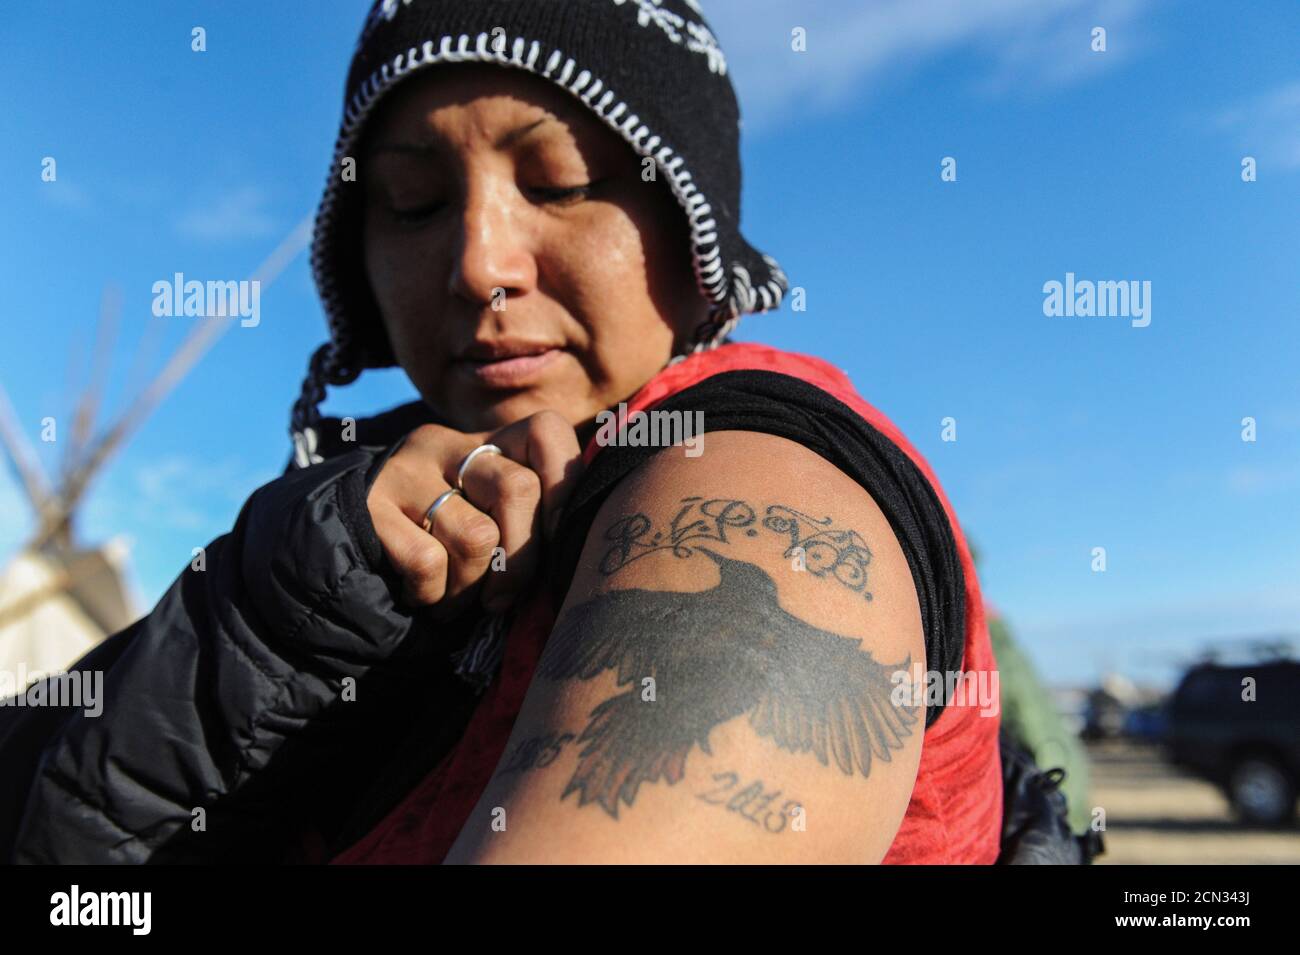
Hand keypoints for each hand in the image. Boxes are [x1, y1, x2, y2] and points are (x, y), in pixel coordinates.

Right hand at [366, 410, 582, 617]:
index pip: (545, 430)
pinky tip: (422, 596)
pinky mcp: (370, 507)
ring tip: (455, 598)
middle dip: (522, 561)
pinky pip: (428, 562)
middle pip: (518, 489)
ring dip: (472, 588)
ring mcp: (405, 472)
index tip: (559, 537)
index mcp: (485, 441)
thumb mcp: (485, 520)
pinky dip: (434, 596)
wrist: (336, 553)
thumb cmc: (440, 548)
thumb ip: (528, 521)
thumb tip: (573, 552)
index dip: (565, 486)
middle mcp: (445, 444)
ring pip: (477, 537)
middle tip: (504, 598)